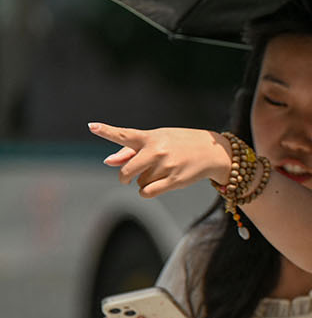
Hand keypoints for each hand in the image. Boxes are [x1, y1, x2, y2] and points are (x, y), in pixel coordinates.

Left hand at [88, 122, 233, 196]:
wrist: (213, 152)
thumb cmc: (180, 144)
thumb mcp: (158, 140)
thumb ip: (130, 151)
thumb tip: (107, 162)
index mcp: (151, 137)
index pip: (125, 134)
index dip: (106, 131)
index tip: (91, 126)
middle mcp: (157, 150)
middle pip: (127, 170)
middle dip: (124, 177)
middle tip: (127, 178)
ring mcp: (166, 166)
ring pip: (139, 182)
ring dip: (144, 181)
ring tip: (161, 172)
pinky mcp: (174, 180)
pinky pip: (147, 192)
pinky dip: (146, 192)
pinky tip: (155, 186)